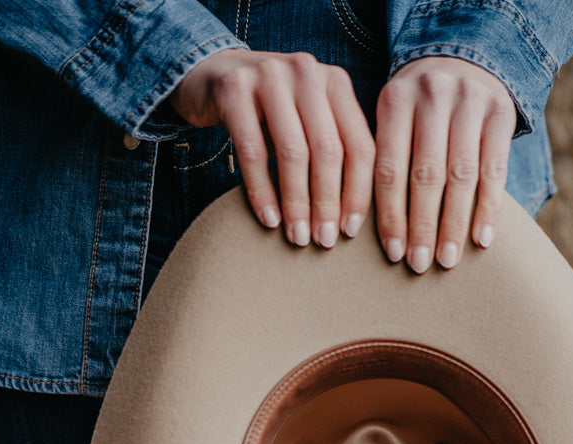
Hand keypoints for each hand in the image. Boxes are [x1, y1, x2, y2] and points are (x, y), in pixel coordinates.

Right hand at [172, 48, 374, 247]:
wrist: (213, 74)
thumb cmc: (270, 111)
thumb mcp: (308, 120)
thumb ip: (332, 150)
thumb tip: (350, 220)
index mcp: (336, 83)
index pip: (359, 145)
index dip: (358, 193)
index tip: (350, 231)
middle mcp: (308, 73)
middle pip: (328, 150)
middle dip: (327, 203)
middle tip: (323, 241)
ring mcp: (270, 76)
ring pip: (293, 152)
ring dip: (296, 203)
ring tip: (297, 236)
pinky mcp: (234, 89)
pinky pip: (253, 152)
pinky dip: (262, 191)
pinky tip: (268, 219)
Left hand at [374, 58, 516, 271]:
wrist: (464, 60)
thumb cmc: (418, 111)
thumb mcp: (394, 120)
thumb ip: (385, 163)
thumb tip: (373, 234)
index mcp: (395, 100)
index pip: (389, 169)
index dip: (391, 215)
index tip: (394, 254)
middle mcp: (432, 96)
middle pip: (426, 174)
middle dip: (422, 226)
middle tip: (419, 266)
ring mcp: (469, 101)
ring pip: (461, 174)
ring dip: (454, 224)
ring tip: (447, 261)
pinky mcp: (501, 111)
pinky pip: (494, 168)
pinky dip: (489, 208)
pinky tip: (482, 240)